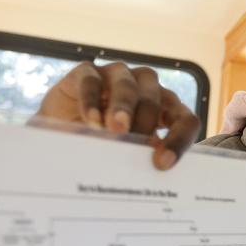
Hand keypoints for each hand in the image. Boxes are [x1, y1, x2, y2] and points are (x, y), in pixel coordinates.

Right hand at [32, 61, 200, 169]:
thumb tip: (149, 174)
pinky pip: (92, 81)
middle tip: (134, 145)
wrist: (60, 133)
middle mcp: (145, 87)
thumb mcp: (125, 154)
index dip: (179, 140)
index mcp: (165, 108)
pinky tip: (92, 121)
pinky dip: (92, 101)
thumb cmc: (102, 144)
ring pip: (128, 86)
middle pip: (154, 100)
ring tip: (117, 129)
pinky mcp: (86, 72)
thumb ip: (140, 158)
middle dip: (145, 123)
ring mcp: (117, 76)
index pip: (185, 119)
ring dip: (123, 107)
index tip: (163, 164)